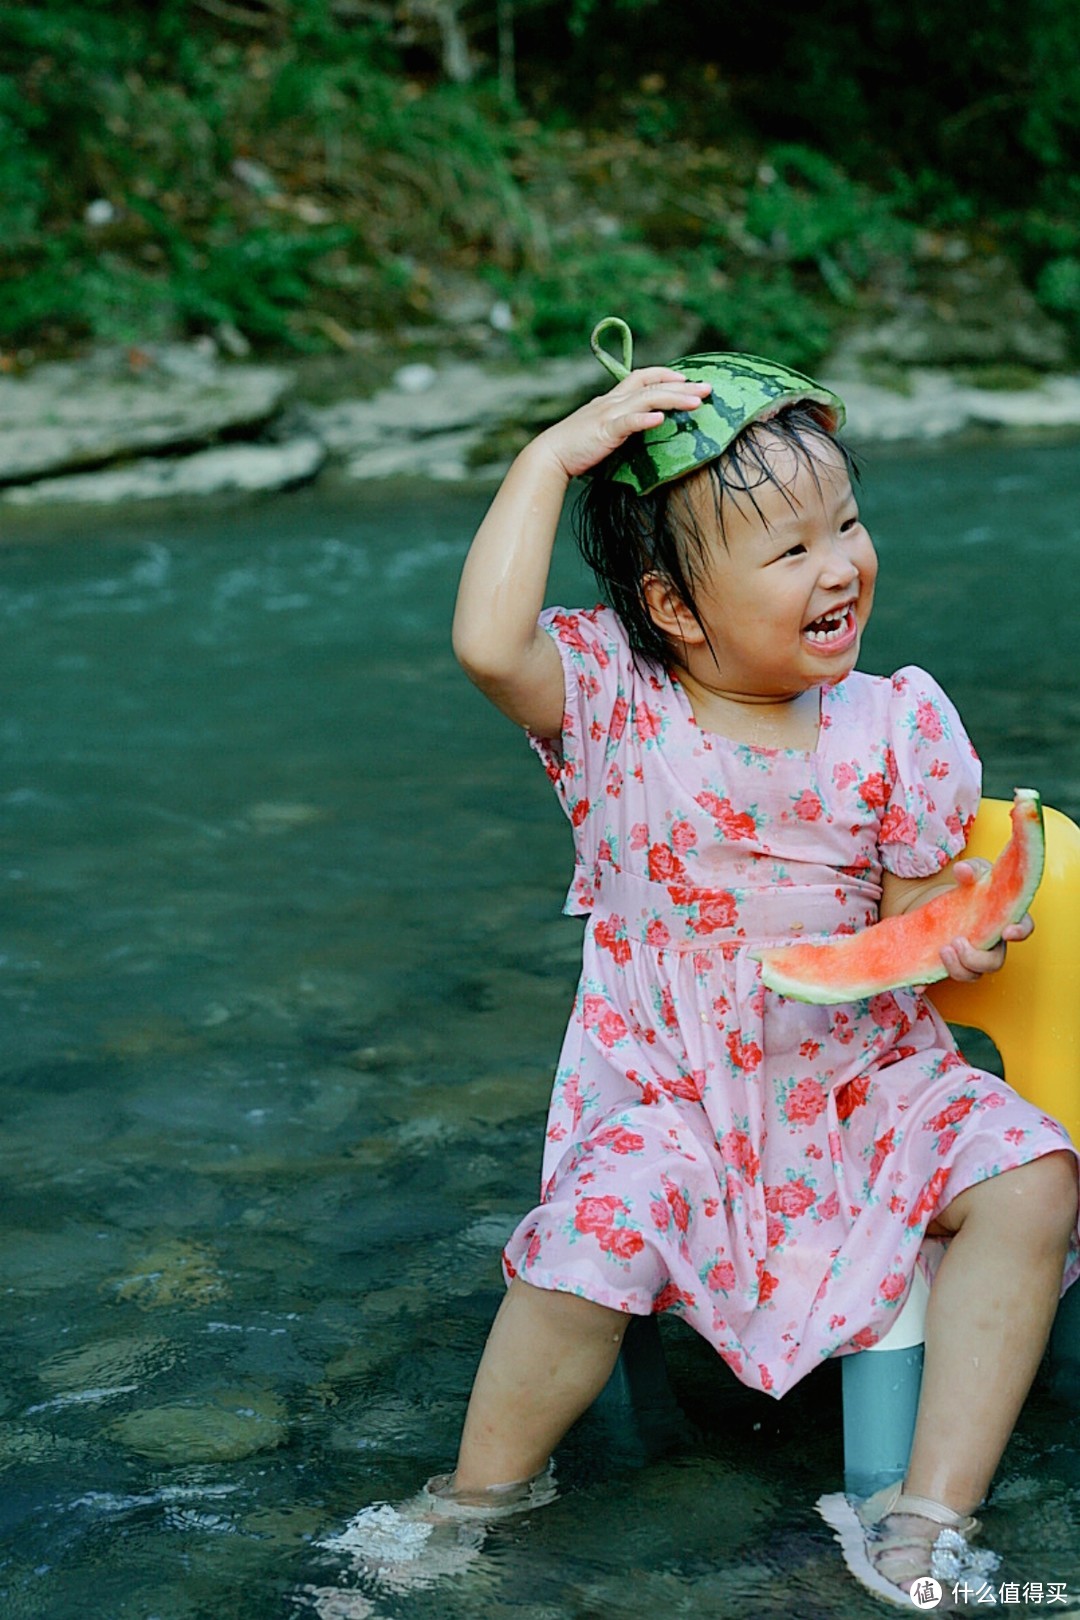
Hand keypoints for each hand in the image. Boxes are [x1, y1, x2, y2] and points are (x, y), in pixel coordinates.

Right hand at [535, 368, 711, 481]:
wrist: (550, 455)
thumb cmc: (576, 447)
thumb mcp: (603, 430)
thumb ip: (623, 425)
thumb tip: (645, 426)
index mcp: (612, 399)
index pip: (642, 377)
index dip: (665, 374)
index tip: (687, 379)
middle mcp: (612, 401)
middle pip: (652, 386)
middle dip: (682, 386)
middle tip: (708, 389)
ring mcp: (608, 415)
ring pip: (647, 399)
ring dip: (673, 399)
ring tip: (696, 402)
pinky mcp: (604, 431)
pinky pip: (628, 422)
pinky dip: (645, 419)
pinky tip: (661, 419)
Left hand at [937, 858, 1034, 982]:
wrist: (945, 897)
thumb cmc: (968, 886)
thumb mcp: (970, 872)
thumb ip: (970, 870)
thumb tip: (962, 871)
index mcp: (1002, 919)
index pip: (1023, 928)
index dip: (1019, 932)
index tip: (1007, 932)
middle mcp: (991, 943)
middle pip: (993, 962)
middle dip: (976, 958)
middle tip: (956, 941)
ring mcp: (971, 956)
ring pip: (972, 974)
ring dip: (958, 968)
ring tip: (942, 949)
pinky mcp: (951, 962)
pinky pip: (943, 979)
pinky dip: (930, 984)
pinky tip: (918, 985)